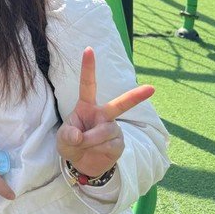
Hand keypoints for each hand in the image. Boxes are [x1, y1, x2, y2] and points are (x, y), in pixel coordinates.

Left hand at [55, 47, 154, 177]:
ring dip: (90, 140)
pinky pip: (109, 145)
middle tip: (151, 88)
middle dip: (136, 96)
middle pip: (120, 104)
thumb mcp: (63, 140)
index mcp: (86, 106)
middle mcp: (103, 114)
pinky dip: (98, 150)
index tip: (88, 49)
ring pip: (105, 131)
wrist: (83, 164)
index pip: (87, 84)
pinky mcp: (119, 143)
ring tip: (84, 145)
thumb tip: (79, 136)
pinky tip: (96, 151)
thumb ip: (67, 136)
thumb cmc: (72, 144)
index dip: (88, 67)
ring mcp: (113, 128)